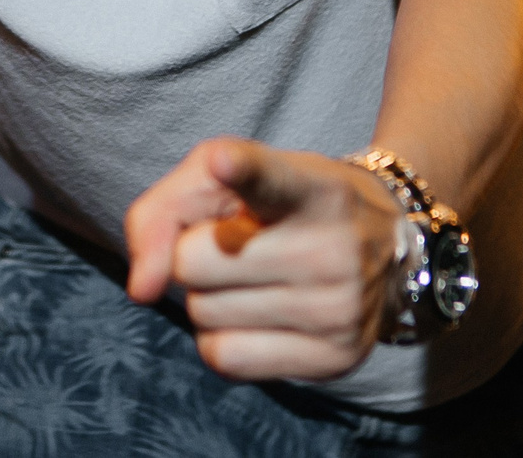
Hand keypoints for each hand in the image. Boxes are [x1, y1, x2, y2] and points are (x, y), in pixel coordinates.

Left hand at [124, 138, 402, 381]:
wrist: (380, 250)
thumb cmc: (280, 205)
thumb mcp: (223, 178)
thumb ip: (163, 211)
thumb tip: (141, 290)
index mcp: (311, 188)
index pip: (270, 180)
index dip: (242, 170)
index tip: (225, 163)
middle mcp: (331, 248)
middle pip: (192, 261)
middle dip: (193, 253)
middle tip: (235, 243)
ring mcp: (338, 309)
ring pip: (203, 312)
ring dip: (208, 296)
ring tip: (253, 277)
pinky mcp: (334, 360)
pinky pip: (224, 358)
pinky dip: (221, 338)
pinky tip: (256, 316)